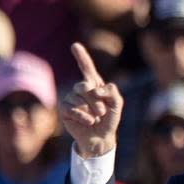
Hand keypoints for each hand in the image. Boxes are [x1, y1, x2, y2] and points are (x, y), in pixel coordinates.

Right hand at [60, 42, 122, 157]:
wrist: (101, 138)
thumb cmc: (109, 120)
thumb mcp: (117, 103)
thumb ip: (112, 91)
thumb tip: (94, 89)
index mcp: (94, 85)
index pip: (87, 68)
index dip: (81, 56)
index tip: (75, 45)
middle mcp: (81, 90)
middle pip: (84, 86)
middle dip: (95, 100)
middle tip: (102, 112)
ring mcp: (72, 99)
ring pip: (78, 98)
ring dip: (91, 110)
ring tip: (96, 118)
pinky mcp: (65, 110)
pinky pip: (72, 109)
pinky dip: (83, 116)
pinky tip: (89, 122)